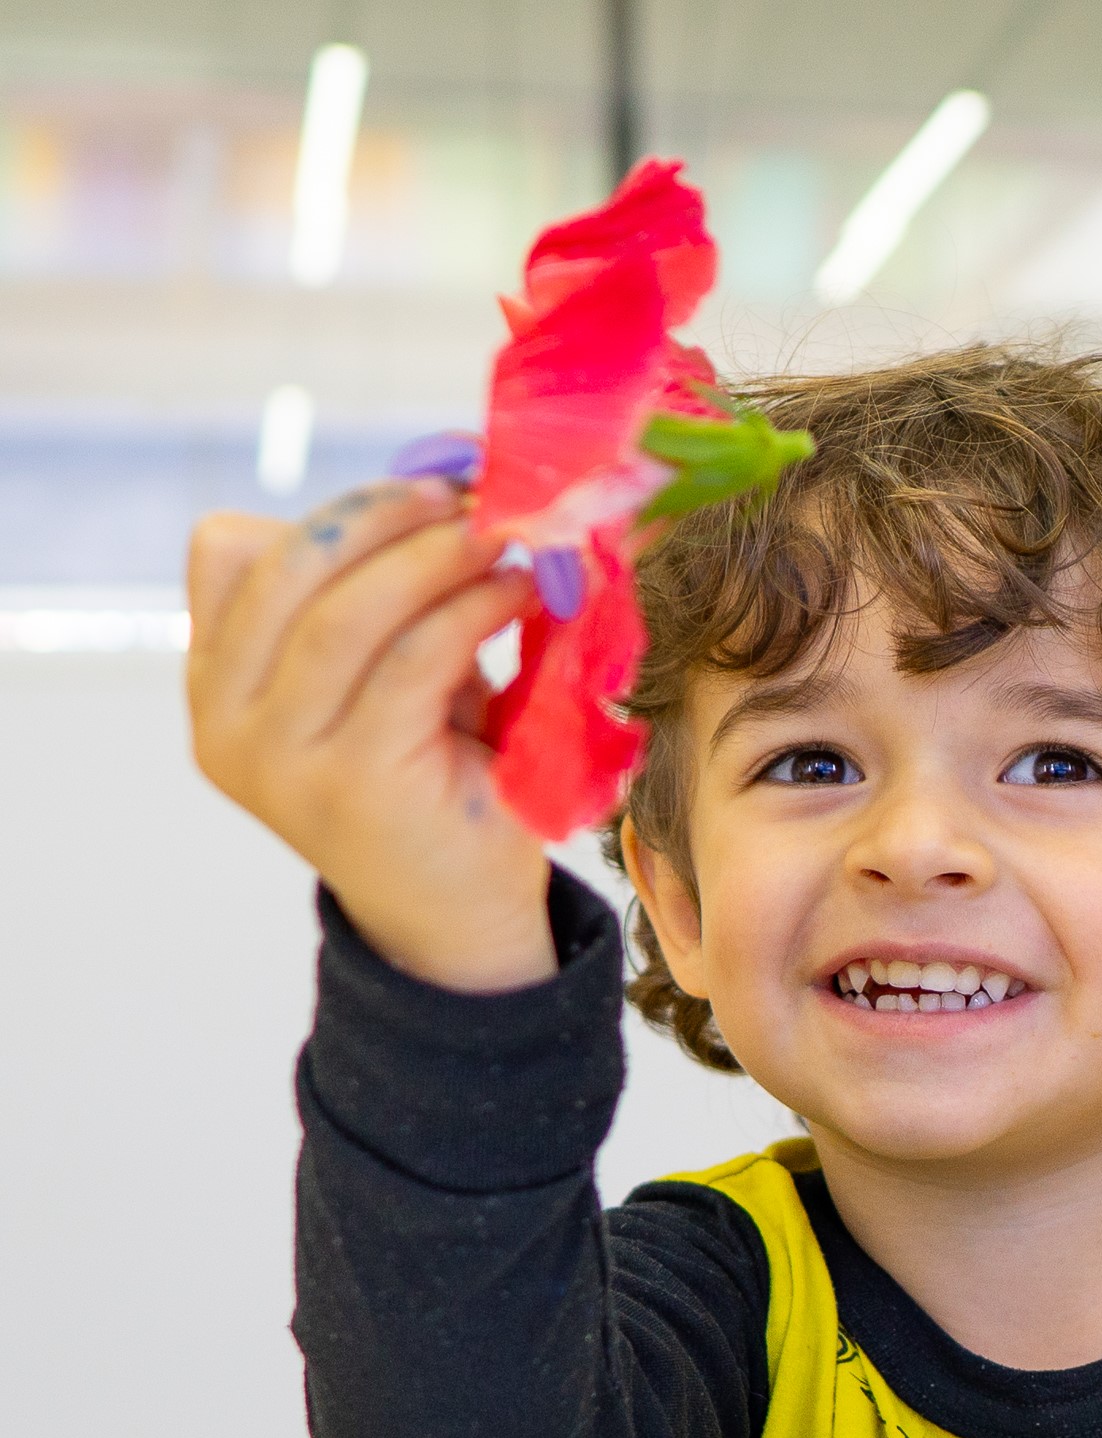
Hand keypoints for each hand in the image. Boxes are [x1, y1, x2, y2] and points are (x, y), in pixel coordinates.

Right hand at [187, 479, 554, 991]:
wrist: (460, 914)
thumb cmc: (434, 778)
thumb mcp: (385, 677)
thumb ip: (377, 599)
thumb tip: (441, 493)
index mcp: (215, 686)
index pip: (228, 554)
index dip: (330, 509)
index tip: (422, 491)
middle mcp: (224, 724)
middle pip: (287, 570)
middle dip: (385, 516)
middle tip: (470, 498)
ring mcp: (278, 759)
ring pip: (345, 613)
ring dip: (434, 558)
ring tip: (504, 541)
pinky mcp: (353, 782)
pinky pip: (409, 663)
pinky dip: (469, 612)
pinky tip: (518, 595)